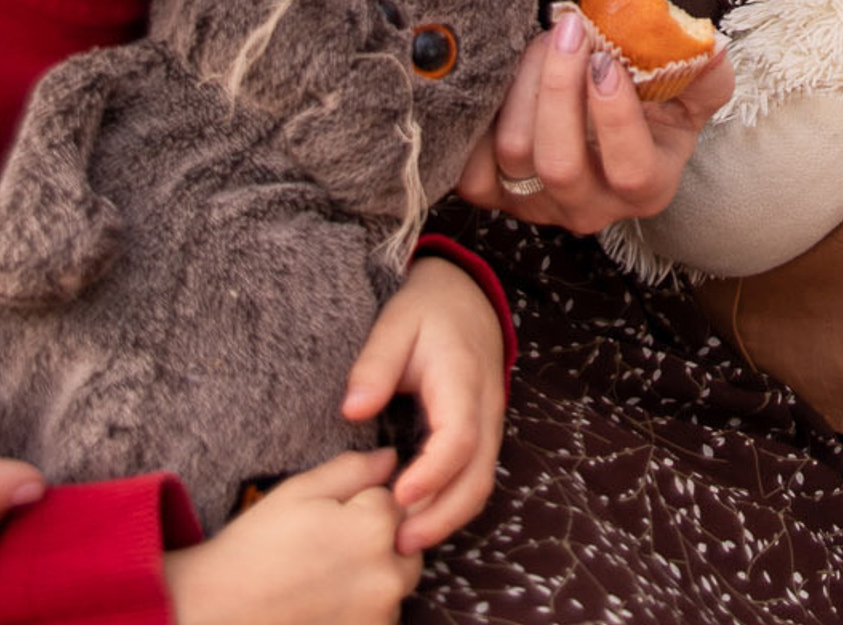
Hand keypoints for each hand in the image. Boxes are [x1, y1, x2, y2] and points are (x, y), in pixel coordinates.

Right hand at [161, 449, 417, 624]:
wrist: (211, 615)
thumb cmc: (253, 550)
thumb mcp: (300, 492)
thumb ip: (354, 469)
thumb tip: (391, 459)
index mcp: (375, 527)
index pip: (396, 499)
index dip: (362, 503)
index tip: (329, 518)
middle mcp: (387, 575)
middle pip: (407, 542)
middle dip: (379, 539)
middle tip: (327, 548)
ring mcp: (377, 616)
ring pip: (396, 582)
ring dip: (374, 576)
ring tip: (321, 577)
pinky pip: (380, 616)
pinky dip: (361, 607)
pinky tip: (322, 603)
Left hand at [341, 260, 504, 554]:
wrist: (465, 297)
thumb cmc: (427, 311)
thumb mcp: (396, 323)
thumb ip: (375, 364)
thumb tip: (353, 410)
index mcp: (464, 379)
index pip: (459, 438)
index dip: (432, 474)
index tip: (396, 497)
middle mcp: (486, 407)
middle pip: (478, 475)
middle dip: (442, 517)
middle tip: (398, 545)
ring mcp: (489, 423)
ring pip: (480, 483)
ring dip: (447, 518)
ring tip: (403, 542)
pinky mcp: (481, 434)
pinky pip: (474, 477)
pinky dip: (449, 505)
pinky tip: (414, 518)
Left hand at [457, 17, 734, 234]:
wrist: (611, 125)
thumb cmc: (657, 104)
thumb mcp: (695, 89)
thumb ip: (706, 72)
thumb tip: (707, 46)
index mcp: (648, 187)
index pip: (630, 169)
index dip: (615, 116)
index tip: (607, 59)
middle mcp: (591, 208)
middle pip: (560, 164)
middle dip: (559, 88)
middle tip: (568, 31)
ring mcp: (538, 206)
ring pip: (515, 154)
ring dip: (526, 85)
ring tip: (546, 40)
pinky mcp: (496, 195)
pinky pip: (472, 168)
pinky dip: (482, 120)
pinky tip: (508, 77)